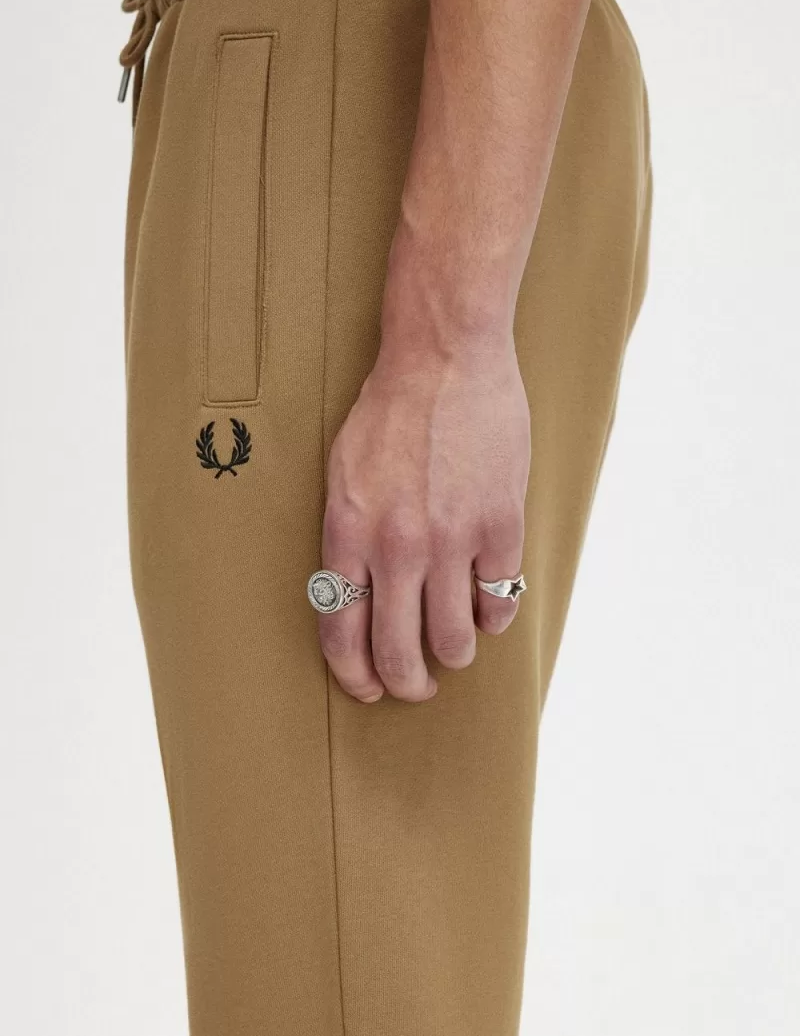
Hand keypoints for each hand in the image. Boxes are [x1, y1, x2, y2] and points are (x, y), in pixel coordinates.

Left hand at [318, 339, 530, 702]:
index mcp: (349, 533)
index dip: (355, 674)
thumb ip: (348, 537)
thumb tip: (359, 595)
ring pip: (455, 639)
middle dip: (407, 683)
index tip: (367, 687)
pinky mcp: (500, 523)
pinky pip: (500, 599)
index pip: (342, 631)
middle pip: (399, 652)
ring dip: (455, 655)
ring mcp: (452, 538)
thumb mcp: (342, 473)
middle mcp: (397, 546)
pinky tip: (488, 609)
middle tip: (416, 686)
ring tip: (455, 649)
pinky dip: (494, 615)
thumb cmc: (389, 411)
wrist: (445, 359)